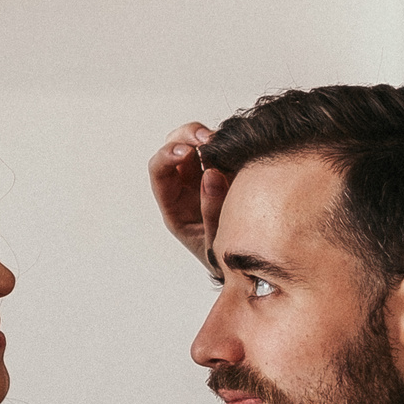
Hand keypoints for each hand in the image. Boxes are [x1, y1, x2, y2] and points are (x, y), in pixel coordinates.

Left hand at [150, 121, 230, 270]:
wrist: (245, 268)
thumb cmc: (222, 259)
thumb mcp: (214, 243)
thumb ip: (211, 211)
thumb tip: (212, 173)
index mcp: (173, 203)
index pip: (159, 171)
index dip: (168, 156)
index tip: (188, 152)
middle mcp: (185, 185)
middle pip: (174, 146)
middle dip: (187, 136)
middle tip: (207, 137)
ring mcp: (206, 176)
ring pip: (197, 143)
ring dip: (207, 135)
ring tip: (224, 138)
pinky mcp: (228, 171)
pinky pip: (223, 149)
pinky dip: (228, 142)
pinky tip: (239, 146)